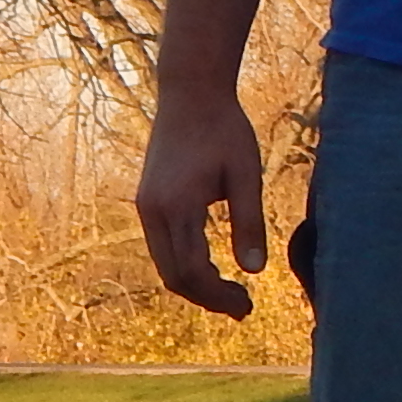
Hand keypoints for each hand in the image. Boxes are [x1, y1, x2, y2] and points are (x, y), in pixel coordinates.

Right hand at [136, 89, 271, 317]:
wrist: (190, 93)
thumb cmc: (224, 129)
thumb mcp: (245, 174)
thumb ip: (250, 222)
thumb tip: (256, 271)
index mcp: (177, 206)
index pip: (193, 271)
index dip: (219, 296)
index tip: (247, 306)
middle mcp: (153, 211)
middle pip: (174, 276)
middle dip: (207, 298)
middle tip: (243, 308)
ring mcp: (146, 207)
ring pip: (165, 264)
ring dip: (195, 284)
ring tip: (230, 293)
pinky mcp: (148, 201)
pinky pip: (162, 247)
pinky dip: (185, 265)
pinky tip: (212, 267)